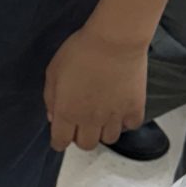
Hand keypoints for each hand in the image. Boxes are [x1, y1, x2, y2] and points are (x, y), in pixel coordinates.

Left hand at [44, 25, 148, 151]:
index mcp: (67, 112)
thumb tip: (53, 117)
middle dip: (80, 136)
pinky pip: (130, 126)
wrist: (114, 41)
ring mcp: (114, 116)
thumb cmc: (80, 51)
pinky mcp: (135, 108)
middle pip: (86, 145)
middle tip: (81, 121)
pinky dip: (125, 122)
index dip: (59, 140)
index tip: (61, 135)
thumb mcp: (53, 71)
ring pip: (109, 139)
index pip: (60, 141)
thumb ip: (50, 98)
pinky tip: (120, 109)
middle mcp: (90, 120)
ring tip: (101, 115)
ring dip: (103, 131)